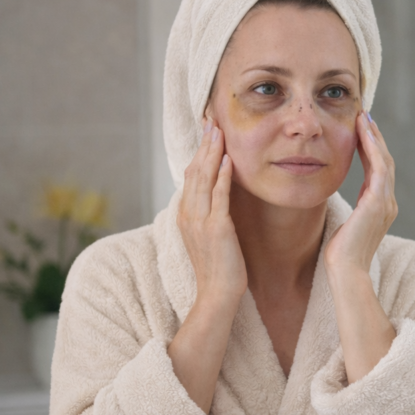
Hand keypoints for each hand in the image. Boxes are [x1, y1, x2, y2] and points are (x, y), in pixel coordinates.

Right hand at [177, 119, 246, 307]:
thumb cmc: (218, 267)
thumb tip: (215, 196)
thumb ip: (208, 214)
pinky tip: (228, 160)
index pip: (190, 175)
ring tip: (219, 131)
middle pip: (194, 171)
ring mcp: (201, 221)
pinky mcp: (217, 228)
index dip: (198, 152)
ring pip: (204, 179)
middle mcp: (189, 214)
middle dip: (204, 145)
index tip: (206, 132)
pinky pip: (219, 197)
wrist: (217, 293)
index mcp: (186, 214)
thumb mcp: (208, 235)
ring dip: (212, 153)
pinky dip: (222, 176)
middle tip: (212, 121)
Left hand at [324, 112, 397, 277]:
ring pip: (384, 160)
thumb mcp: (347, 226)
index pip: (379, 171)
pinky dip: (373, 148)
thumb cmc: (342, 254)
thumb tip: (346, 203)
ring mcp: (386, 202)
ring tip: (363, 118)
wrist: (347, 271)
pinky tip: (363, 133)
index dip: (372, 149)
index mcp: (381, 208)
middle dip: (375, 138)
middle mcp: (388, 203)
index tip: (362, 130)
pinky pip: (379, 167)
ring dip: (374, 137)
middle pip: (385, 162)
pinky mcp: (378, 202)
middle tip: (364, 116)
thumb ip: (353, 211)